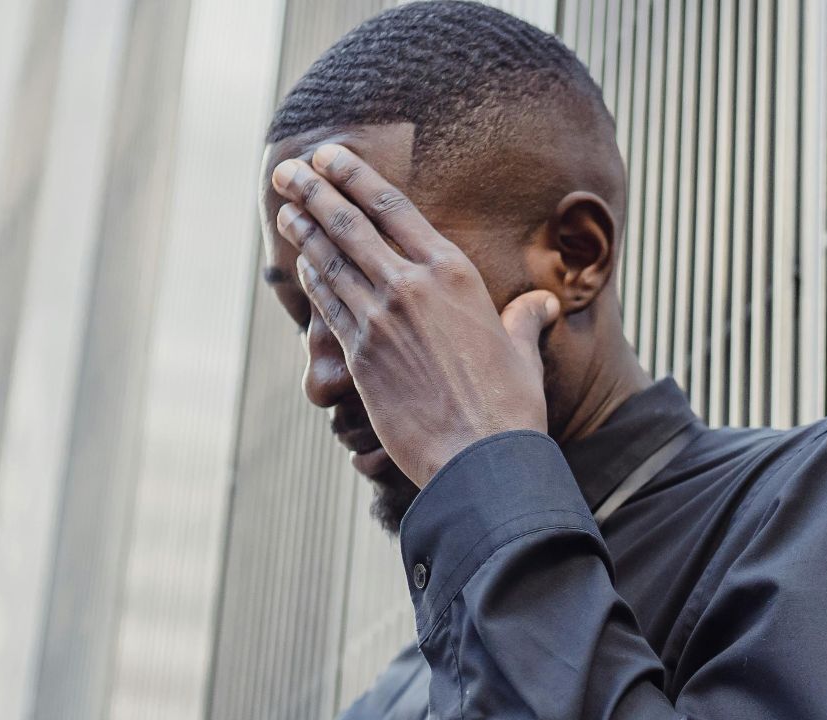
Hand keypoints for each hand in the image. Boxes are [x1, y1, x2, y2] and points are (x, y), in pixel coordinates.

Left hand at [271, 143, 560, 486]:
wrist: (481, 458)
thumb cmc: (510, 406)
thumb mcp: (522, 351)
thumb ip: (524, 319)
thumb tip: (542, 305)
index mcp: (453, 272)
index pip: (392, 208)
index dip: (354, 176)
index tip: (329, 155)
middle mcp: (411, 286)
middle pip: (349, 224)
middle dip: (313, 190)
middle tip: (287, 171)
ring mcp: (380, 320)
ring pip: (330, 261)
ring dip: (303, 231)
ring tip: (284, 207)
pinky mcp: (360, 357)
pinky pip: (328, 306)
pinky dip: (312, 280)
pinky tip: (302, 265)